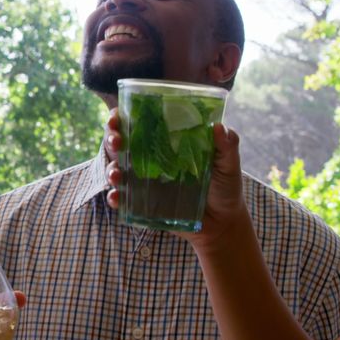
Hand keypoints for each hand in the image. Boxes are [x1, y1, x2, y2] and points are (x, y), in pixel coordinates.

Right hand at [104, 108, 250, 253]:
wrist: (222, 224)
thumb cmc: (225, 188)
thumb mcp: (229, 165)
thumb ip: (227, 147)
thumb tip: (219, 127)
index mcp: (168, 142)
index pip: (140, 122)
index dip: (123, 116)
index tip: (118, 115)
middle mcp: (151, 158)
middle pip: (121, 142)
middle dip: (111, 138)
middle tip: (117, 141)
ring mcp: (144, 181)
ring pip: (117, 168)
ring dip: (110, 169)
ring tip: (116, 175)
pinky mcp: (143, 203)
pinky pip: (123, 198)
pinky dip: (115, 197)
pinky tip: (116, 197)